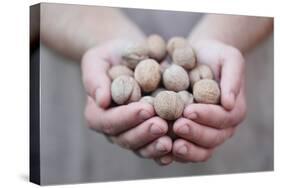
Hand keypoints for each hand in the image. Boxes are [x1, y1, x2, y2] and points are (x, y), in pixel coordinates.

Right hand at [81, 40, 172, 163]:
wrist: (133, 55)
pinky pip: (156, 145)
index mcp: (97, 113)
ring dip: (155, 146)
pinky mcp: (149, 133)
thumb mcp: (96, 60)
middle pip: (125, 138)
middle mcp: (114, 128)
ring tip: (171, 140)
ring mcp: (132, 132)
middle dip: (144, 133)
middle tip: (161, 125)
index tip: (145, 109)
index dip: (126, 117)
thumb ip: (95, 79)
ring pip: (141, 147)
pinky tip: (179, 145)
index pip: (108, 120)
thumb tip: (101, 101)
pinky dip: (167, 149)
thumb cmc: (112, 55)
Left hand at [170, 39, 246, 162]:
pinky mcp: (189, 134)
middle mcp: (221, 126)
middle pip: (213, 138)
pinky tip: (162, 152)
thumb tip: (229, 103)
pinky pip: (185, 150)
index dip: (207, 116)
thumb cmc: (214, 55)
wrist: (196, 57)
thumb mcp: (228, 58)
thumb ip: (233, 77)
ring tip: (171, 145)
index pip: (224, 118)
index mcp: (233, 109)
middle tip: (178, 126)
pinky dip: (175, 154)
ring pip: (201, 150)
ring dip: (187, 150)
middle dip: (195, 133)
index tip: (188, 111)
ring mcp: (205, 132)